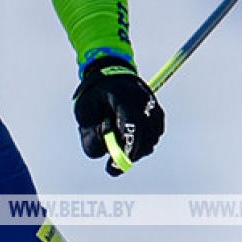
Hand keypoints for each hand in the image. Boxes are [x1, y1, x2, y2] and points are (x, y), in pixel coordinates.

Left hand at [72, 59, 163, 175]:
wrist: (110, 76)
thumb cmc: (93, 97)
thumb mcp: (82, 114)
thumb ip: (92, 136)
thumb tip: (110, 151)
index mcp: (123, 96)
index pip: (132, 126)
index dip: (125, 150)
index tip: (113, 165)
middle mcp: (144, 101)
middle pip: (145, 139)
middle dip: (128, 154)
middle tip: (113, 164)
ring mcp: (154, 107)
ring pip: (150, 141)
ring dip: (134, 148)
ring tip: (116, 138)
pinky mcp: (158, 114)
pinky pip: (152, 137)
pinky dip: (140, 142)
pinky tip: (125, 135)